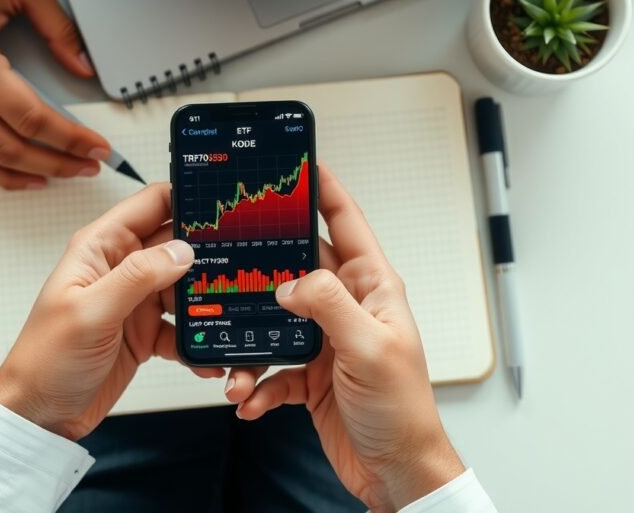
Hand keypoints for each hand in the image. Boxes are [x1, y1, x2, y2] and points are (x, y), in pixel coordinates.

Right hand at [0, 0, 109, 189]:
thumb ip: (59, 29)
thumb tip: (82, 68)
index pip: (33, 119)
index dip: (71, 140)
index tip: (97, 148)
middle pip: (11, 148)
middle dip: (58, 163)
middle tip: (87, 165)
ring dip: (27, 176)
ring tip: (60, 174)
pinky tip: (20, 174)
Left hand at [0, 183, 223, 438]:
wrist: (39, 415)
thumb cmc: (45, 359)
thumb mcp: (91, 312)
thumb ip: (138, 276)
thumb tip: (183, 250)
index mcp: (102, 247)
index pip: (152, 204)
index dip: (187, 197)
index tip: (223, 204)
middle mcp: (122, 268)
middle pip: (178, 244)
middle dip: (210, 252)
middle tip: (243, 261)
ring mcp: (136, 300)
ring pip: (187, 286)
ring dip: (208, 299)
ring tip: (230, 311)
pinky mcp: (146, 332)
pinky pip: (184, 327)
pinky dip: (199, 340)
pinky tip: (209, 354)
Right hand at [228, 166, 464, 512]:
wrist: (394, 470)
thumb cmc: (402, 410)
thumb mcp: (368, 348)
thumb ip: (329, 305)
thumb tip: (290, 283)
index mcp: (372, 288)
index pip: (347, 224)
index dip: (324, 190)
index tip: (299, 164)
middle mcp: (347, 308)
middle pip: (297, 268)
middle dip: (263, 267)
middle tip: (231, 257)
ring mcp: (325, 340)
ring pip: (275, 321)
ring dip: (250, 343)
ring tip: (238, 365)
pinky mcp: (308, 374)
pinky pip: (271, 367)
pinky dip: (256, 383)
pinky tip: (250, 398)